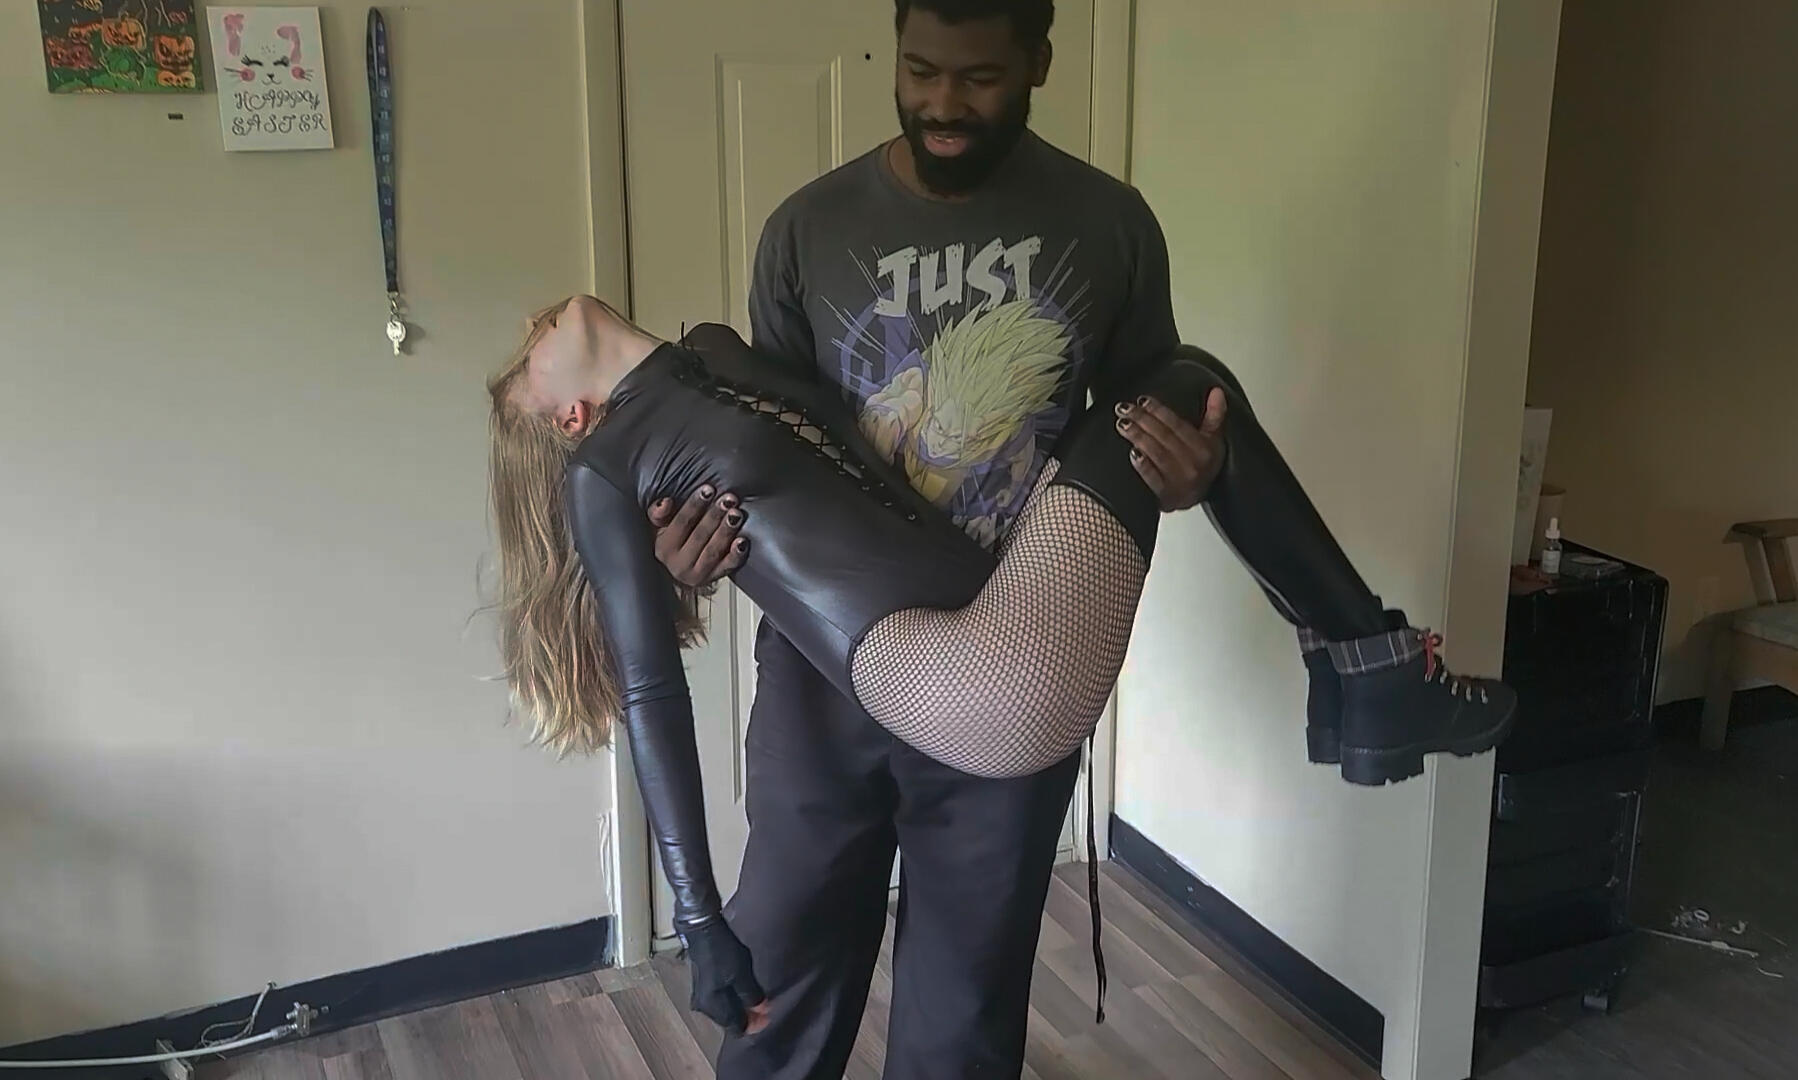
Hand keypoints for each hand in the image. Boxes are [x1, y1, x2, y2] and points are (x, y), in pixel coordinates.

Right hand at [649, 485, 748, 587]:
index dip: (695, 505)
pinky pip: (727, 567)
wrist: (678, 569)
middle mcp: (679, 565)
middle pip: (700, 536)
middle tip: (728, 500)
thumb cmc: (670, 541)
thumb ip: (658, 513)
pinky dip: (736, 554)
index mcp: (663, 549)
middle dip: (715, 515)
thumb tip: (665, 502)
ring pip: (713, 550)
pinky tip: (742, 541)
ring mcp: (698, 575)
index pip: (681, 523)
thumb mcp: (658, 527)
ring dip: (726, 531)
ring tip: (736, 514)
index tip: (708, 489)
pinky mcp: (714, 578)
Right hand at [681, 919, 768, 1033]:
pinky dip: (732, 999)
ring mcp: (701, 996)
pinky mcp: (701, 986)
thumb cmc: (722, 952)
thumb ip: (751, 995)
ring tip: (755, 998)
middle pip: (729, 1021)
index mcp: (713, 1006)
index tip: (769, 1016)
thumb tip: (761, 1010)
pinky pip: (720, 1001)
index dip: (754, 1025)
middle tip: (765, 1007)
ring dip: (740, 1007)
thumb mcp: (741, 974)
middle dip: (748, 1017)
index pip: (736, 1028)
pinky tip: (741, 990)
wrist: (701, 930)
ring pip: (725, 1011)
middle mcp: (704, 1006)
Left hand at [1115, 389, 1226, 510]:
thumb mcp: (1212, 440)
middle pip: (1164, 436)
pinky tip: (1132, 453)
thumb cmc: (1202, 466)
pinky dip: (1143, 465)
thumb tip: (1216, 392)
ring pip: (1157, 454)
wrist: (1194, 498)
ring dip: (1138, 436)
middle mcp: (1193, 464)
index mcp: (1204, 449)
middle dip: (1142, 419)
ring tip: (1123, 424)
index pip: (1178, 424)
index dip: (1159, 410)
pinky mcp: (1167, 496)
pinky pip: (1153, 479)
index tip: (1143, 400)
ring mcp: (1180, 481)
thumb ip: (1215, 415)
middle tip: (1125, 408)